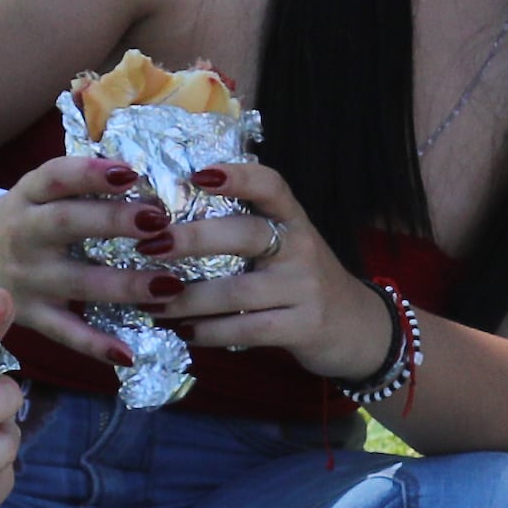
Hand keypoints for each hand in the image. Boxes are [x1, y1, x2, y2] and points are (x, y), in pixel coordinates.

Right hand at [0, 153, 187, 367]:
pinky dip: (94, 344)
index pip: (56, 177)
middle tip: (160, 220)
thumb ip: (80, 184)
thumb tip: (141, 172)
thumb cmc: (26, 218)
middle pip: (67, 224)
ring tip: (169, 284)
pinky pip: (64, 331)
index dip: (91, 173)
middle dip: (114, 221)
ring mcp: (26, 277)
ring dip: (124, 285)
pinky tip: (128, 353)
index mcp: (28, 195)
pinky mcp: (29, 315)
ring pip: (76, 281)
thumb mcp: (39, 191)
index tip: (130, 171)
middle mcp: (24, 233)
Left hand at [156, 158, 401, 384]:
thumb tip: (165, 220)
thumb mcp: (286, 245)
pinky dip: (210, 333)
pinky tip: (185, 332)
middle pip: (246, 234)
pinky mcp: (304, 327)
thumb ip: (243, 229)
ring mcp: (306, 288)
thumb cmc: (303, 280)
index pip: (271, 185)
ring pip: (237, 292)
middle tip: (149, 245)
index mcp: (293, 219)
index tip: (197, 174)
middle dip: (193, 239)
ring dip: (188, 298)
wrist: (358, 328)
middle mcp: (302, 247)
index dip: (237, 175)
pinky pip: (247, 330)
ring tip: (152, 302)